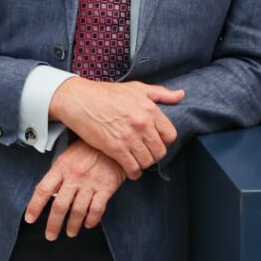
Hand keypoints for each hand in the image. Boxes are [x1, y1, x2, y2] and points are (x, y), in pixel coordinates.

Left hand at [24, 138, 126, 239]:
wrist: (113, 141)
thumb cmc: (89, 147)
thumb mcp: (68, 153)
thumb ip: (59, 172)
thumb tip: (48, 191)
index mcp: (62, 167)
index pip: (43, 189)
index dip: (34, 206)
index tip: (30, 218)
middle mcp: (74, 176)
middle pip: (59, 206)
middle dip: (53, 224)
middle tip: (50, 235)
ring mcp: (90, 183)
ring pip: (77, 211)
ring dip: (72, 225)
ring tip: (70, 232)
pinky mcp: (106, 188)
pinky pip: (96, 209)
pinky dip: (91, 220)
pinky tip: (88, 224)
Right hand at [48, 77, 182, 178]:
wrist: (79, 99)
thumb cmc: (106, 93)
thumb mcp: (136, 88)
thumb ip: (161, 93)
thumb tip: (181, 95)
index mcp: (150, 108)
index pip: (170, 135)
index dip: (164, 140)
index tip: (154, 141)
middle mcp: (142, 123)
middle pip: (160, 151)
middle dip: (153, 154)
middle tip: (145, 152)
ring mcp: (129, 137)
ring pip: (147, 162)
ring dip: (143, 164)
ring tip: (137, 159)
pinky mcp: (115, 148)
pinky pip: (132, 168)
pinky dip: (133, 172)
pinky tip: (130, 169)